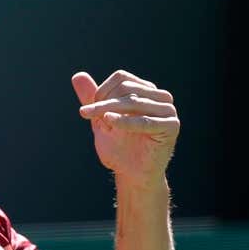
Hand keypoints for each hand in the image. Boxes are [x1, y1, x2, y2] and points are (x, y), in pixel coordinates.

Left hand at [71, 70, 179, 188]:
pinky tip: (109, 121)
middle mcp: (160, 97)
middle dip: (102, 101)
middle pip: (126, 88)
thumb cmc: (118, 147)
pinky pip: (146, 120)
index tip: (88, 108)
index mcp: (145, 91)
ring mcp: (168, 111)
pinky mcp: (171, 126)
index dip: (102, 90)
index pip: (121, 78)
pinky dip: (125, 120)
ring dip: (109, 110)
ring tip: (96, 120)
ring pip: (134, 101)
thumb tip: (77, 75)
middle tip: (85, 114)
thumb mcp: (100, 120)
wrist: (131, 174)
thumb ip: (92, 98)